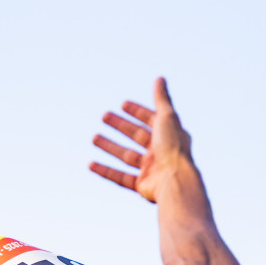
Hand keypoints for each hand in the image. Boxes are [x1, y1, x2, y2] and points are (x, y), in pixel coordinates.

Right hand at [89, 77, 192, 202]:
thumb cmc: (173, 147)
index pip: (152, 120)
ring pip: (126, 156)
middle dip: (120, 126)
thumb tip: (159, 78)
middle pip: (137, 136)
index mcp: (170, 135)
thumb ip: (161, 99)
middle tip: (104, 117)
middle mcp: (161, 151)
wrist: (174, 180)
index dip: (138, 111)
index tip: (122, 104)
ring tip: (94, 138)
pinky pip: (120, 177)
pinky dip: (106, 170)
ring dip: (110, 146)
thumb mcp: (166, 117)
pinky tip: (91, 164)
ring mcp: (151, 169)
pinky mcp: (142, 185)